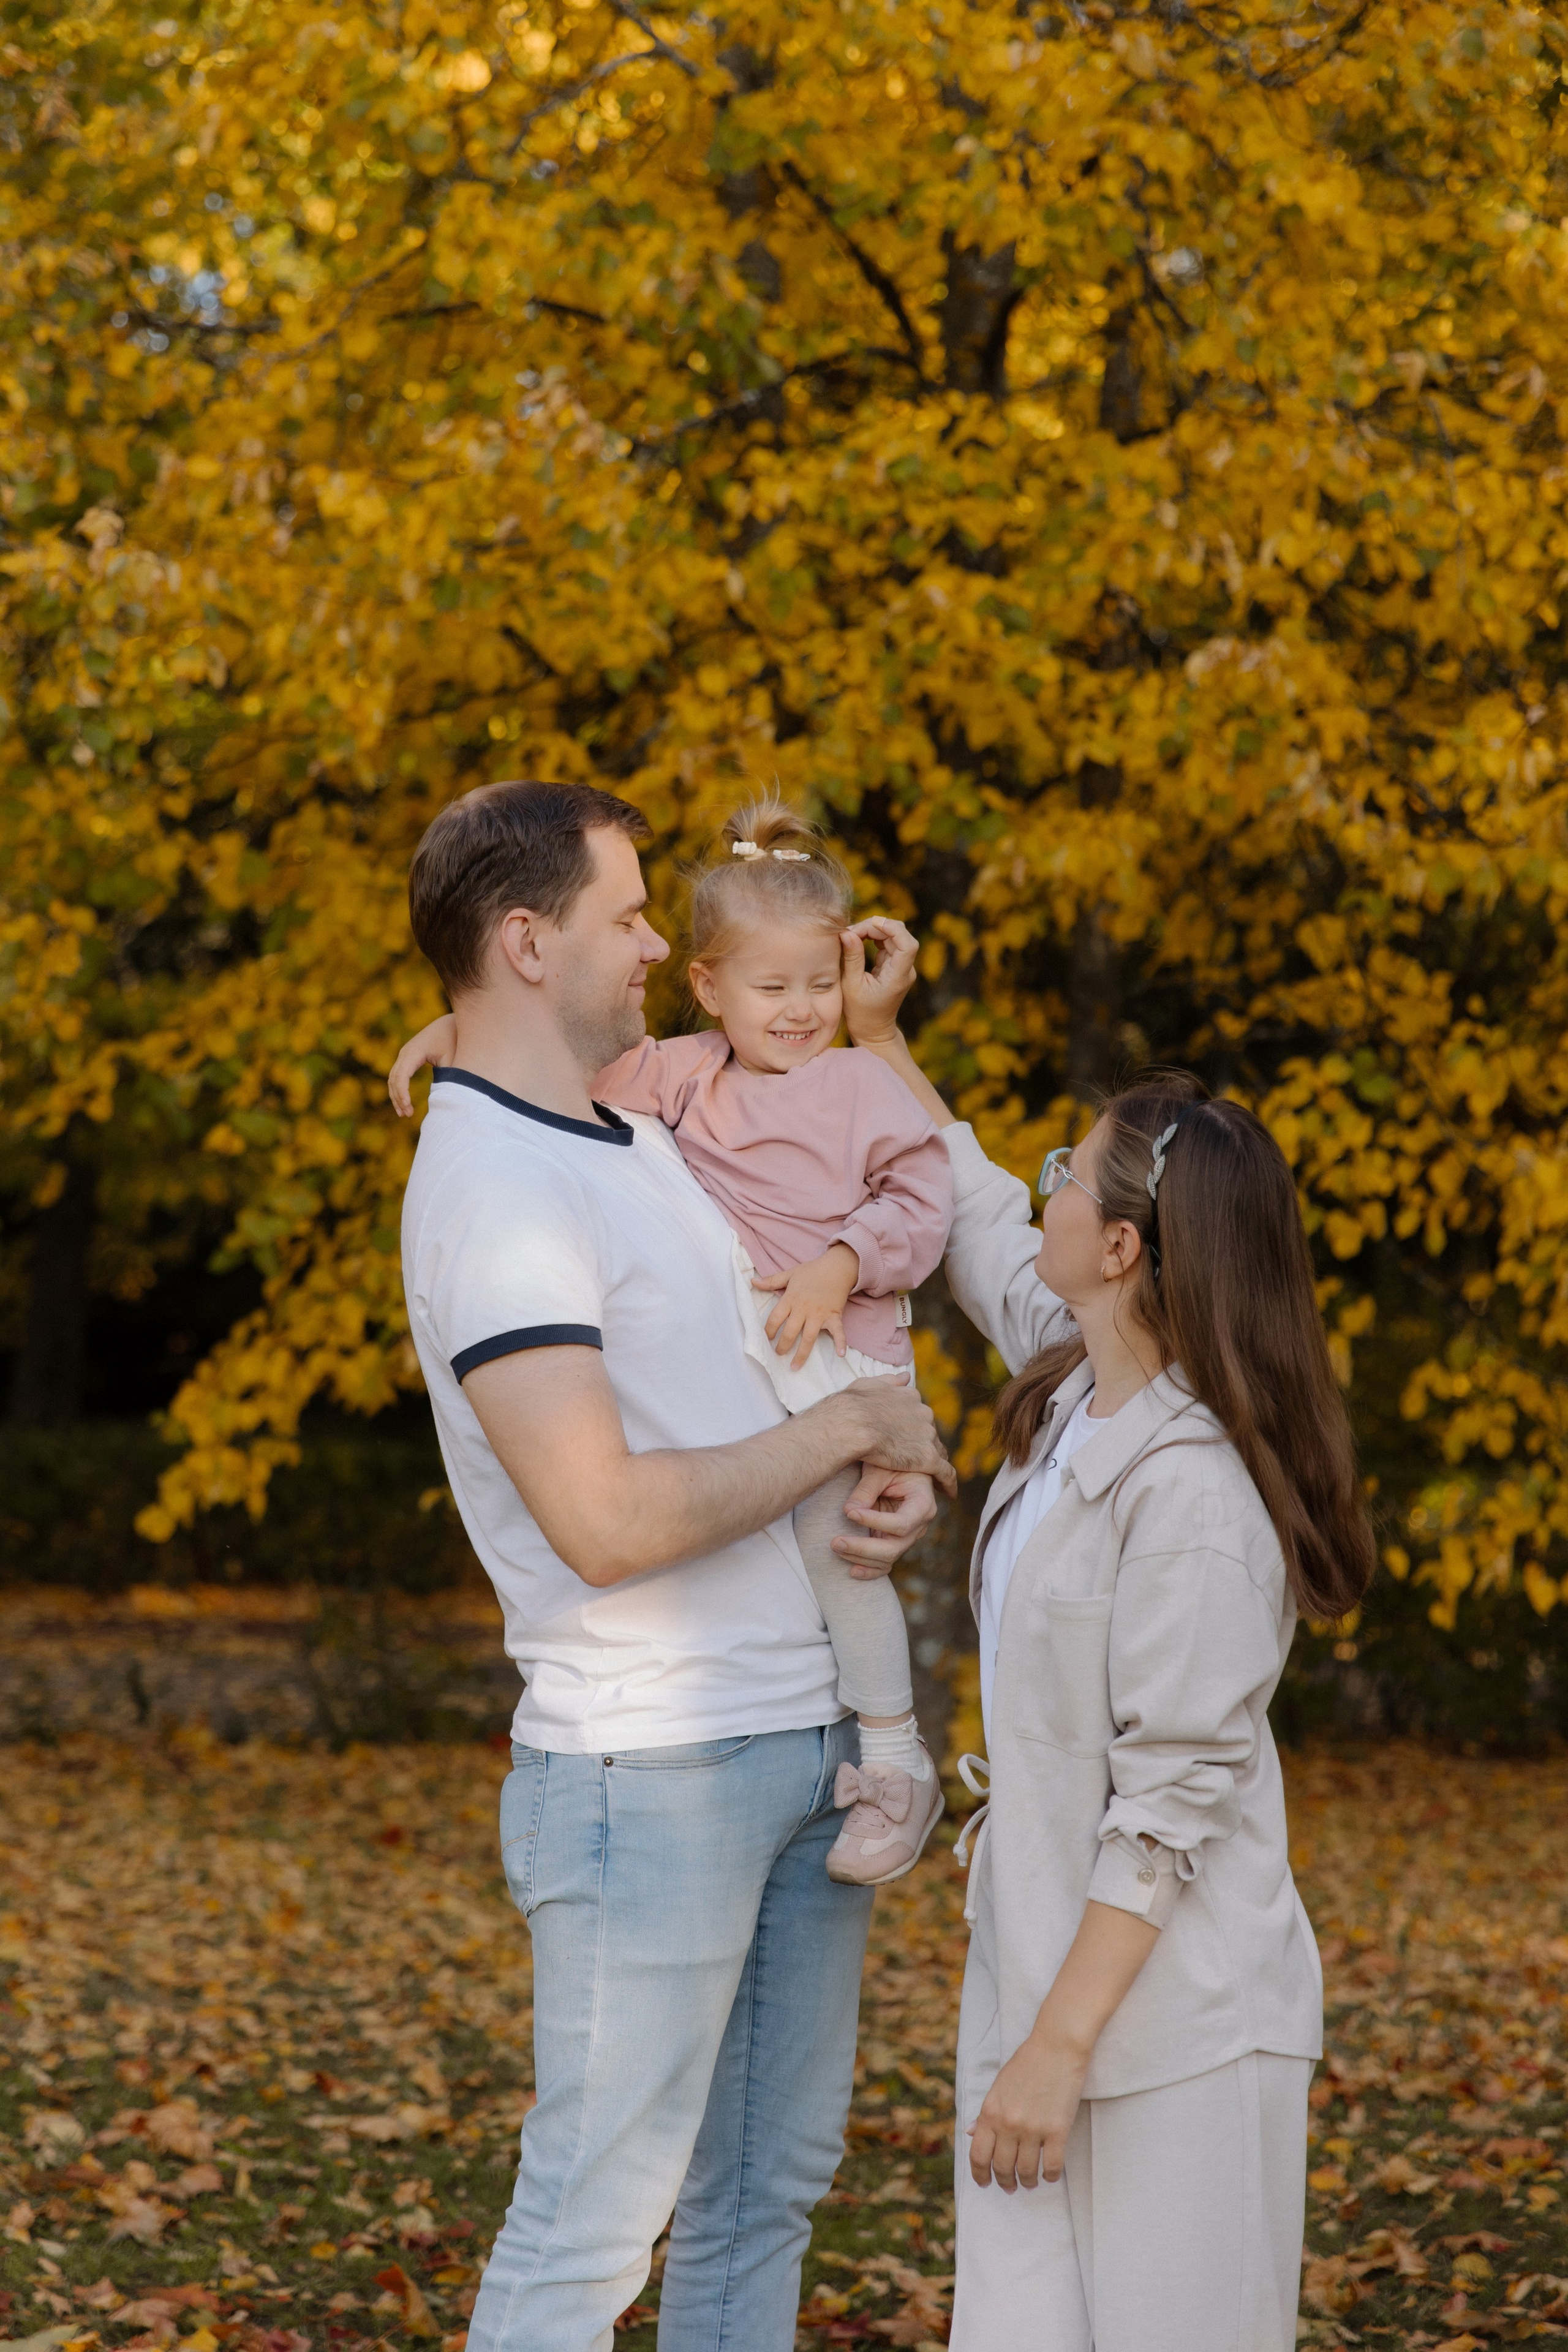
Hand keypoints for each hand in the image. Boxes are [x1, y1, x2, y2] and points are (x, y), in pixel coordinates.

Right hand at [388, 1013, 458, 1116]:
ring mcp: (405, 1054)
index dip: (403, 1092)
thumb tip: (440, 1099)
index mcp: (415, 1051)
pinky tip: (405, 1103)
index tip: (408, 1107)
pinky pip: (399, 1075)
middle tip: (408, 1115)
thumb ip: (445, 1077)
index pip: (402, 1075)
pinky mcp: (408, 1058)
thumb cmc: (454, 1040)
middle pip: (394, 1078)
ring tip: (405, 1114)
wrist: (452, 1023)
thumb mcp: (453, 1059)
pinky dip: (399, 1090)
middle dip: (399, 1098)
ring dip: (396, 1096)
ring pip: (394, 1078)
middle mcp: (406, 1052)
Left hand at [751, 1243, 858, 1369]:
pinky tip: (841, 1355)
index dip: (769, 1330)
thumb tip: (752, 1281)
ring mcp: (820, 1314)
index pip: (775, 1318)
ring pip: (809, 1337)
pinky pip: (838, 1331)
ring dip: (801, 1354)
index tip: (766, 1339)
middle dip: (782, 1346)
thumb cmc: (812, 1271)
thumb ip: (771, 1281)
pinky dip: (841, 1343)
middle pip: (790, 1332)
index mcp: (791, 1298)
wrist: (837, 1266)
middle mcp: (804, 1309)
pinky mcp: (834, 1316)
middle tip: (778, 1354)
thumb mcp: (790, 1273)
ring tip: (794, 1366)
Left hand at [832, 1468, 938, 1578]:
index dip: (875, 1521)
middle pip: (894, 1547)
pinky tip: (852, 1572)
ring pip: (887, 1558)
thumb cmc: (890, 1464)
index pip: (902, 1523)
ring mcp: (908, 1537)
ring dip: (860, 1558)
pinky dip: (870, 1571)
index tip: (849, 1512)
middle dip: (863, 1548)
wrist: (897, 1469)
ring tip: (835, 1546)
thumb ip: (866, 1490)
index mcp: (923, 1503)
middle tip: (835, 1542)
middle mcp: (919, 1525)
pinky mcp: (896, 1543)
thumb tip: (849, 1511)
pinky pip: (885, 1564)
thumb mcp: (879, 1470)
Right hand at [838, 1376, 955, 1494]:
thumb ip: (889, 1381)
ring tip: (935, 1478)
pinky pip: (945, 1472)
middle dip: (925, 1444)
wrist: (852, 1424)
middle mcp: (924, 1414)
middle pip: (929, 1433)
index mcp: (911, 1398)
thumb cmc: (853, 1406)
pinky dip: (948, 1483)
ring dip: (936, 1463)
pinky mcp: (928, 1458)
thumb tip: (905, 1376)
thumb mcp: (869, 1384)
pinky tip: (950, 1493)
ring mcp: (927, 1436)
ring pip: (938, 1452)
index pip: (919, 1415)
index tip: (912, 1438)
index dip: (915, 1428)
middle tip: (919, 1460)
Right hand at [840, 917, 919, 1046]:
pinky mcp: (894, 965)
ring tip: (850, 935)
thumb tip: (847, 933)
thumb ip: (852, 958)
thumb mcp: (851, 986)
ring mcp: (901, 966)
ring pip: (893, 936)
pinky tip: (856, 940)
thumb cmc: (860, 1013)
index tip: (870, 924)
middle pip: (899, 935)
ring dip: (872, 930)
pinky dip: (872, 937)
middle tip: (851, 932)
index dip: (892, 929)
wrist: (872, 1030)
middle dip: (876, 927)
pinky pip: (887, 943)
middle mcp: (905, 970)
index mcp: (898, 977)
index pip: (908, 945)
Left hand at [968, 2028, 1090, 2191]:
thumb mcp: (998, 2086)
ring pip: (1027, 2171)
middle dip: (1005, 2182)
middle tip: (1010, 2187)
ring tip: (1030, 2182)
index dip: (980, 2175)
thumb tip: (969, 2133)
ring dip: (1027, 2182)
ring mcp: (1033, 2129)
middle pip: (1002, 2168)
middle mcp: (1008, 2124)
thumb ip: (984, 2113)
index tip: (984, 2183)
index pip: (978, 2155)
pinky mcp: (1058, 2130)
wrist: (1056, 2046)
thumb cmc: (1027, 2063)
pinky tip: (1049, 2175)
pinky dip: (1050, 2176)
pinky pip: (1052, 2166)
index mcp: (990, 2112)